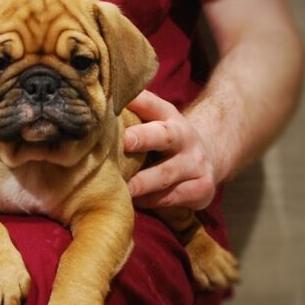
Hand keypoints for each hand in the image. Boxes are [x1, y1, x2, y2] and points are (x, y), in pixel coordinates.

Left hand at [124, 91, 218, 210]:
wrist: (208, 157)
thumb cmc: (164, 139)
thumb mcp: (154, 121)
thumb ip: (131, 113)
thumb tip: (96, 104)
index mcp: (169, 116)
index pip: (151, 105)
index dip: (136, 102)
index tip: (114, 105)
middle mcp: (185, 137)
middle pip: (164, 136)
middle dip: (143, 138)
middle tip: (123, 142)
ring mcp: (196, 164)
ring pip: (165, 174)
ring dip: (141, 182)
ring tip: (121, 187)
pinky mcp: (201, 189)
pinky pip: (170, 198)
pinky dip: (149, 201)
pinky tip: (132, 202)